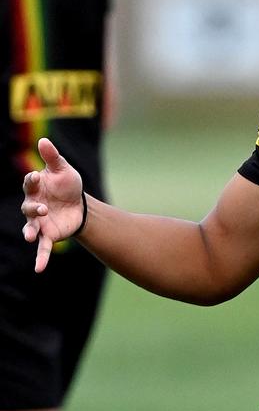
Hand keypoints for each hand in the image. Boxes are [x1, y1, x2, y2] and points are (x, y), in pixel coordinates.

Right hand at [21, 137, 83, 272]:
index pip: (29, 184)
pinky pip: (43, 248)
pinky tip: (39, 269)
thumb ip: (53, 158)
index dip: (31, 180)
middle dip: (32, 208)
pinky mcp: (48, 235)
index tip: (34, 176)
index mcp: (35, 188)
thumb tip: (43, 140)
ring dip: (30, 232)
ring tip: (31, 237)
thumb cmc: (67, 184)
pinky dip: (41, 258)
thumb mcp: (63, 169)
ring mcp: (39, 222)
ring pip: (31, 228)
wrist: (79, 204)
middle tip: (41, 208)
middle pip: (27, 208)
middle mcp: (33, 206)